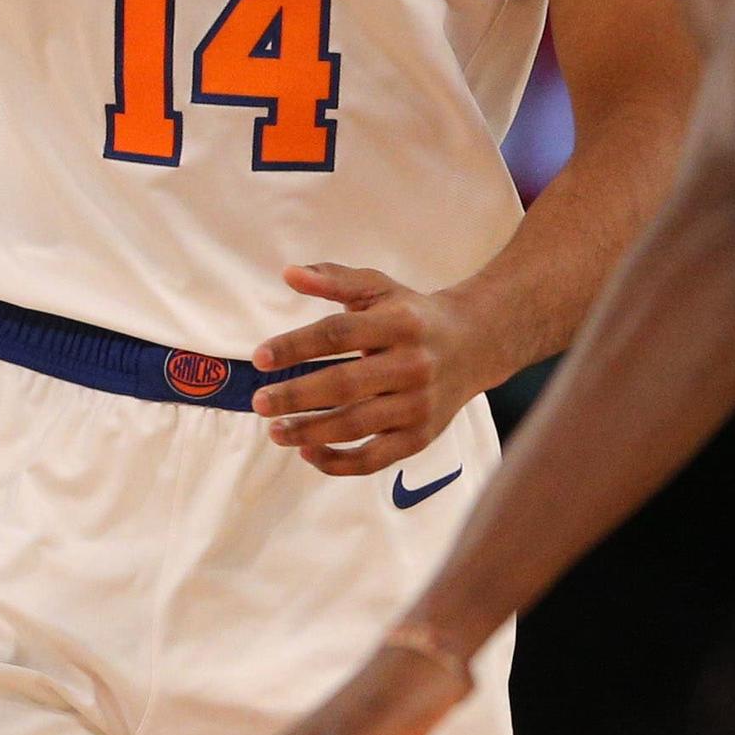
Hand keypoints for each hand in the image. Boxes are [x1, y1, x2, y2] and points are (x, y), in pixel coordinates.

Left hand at [251, 265, 500, 474]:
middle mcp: (412, 365)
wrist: (475, 345)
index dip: (296, 346)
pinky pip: (374, 459)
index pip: (339, 334)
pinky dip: (338, 462)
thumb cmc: (412, 314)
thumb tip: (289, 273)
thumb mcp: (379, 288)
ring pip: (356, 425)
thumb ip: (334, 279)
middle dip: (296, 396)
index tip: (260, 358)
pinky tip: (307, 451)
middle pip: (345, 384)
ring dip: (309, 432)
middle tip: (259, 402)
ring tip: (276, 431)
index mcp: (400, 323)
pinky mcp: (420, 437)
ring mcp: (418, 405)